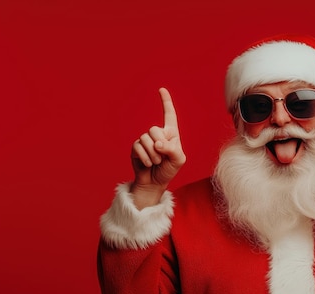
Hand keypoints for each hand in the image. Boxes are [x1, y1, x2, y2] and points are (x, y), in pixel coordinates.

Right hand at [130, 88, 186, 207]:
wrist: (154, 183)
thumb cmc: (169, 170)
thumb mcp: (178, 160)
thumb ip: (172, 149)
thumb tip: (157, 143)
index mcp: (171, 134)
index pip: (169, 115)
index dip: (166, 102)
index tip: (161, 89)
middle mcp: (158, 134)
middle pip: (155, 129)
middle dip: (159, 145)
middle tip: (162, 158)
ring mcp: (145, 140)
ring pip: (146, 139)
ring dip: (153, 155)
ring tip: (156, 162)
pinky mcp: (136, 148)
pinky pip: (138, 148)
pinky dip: (145, 158)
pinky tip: (147, 164)